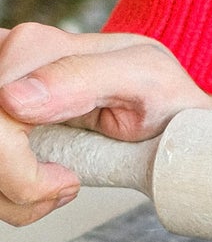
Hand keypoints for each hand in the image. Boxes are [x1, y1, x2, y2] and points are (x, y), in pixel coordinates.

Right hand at [0, 24, 211, 226]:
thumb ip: (81, 79)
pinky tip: (44, 184)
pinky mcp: (2, 117)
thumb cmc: (158, 92)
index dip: (18, 166)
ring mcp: (0, 92)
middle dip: (17, 184)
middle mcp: (7, 64)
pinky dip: (11, 193)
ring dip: (13, 194)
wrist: (165, 109)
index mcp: (37, 48)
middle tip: (64, 188)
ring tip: (59, 188)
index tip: (66, 181)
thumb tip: (12, 99)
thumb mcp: (142, 79)